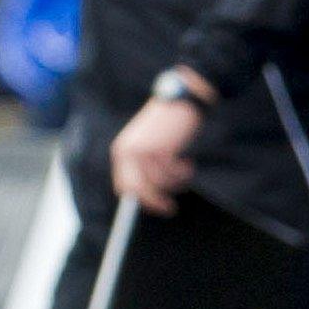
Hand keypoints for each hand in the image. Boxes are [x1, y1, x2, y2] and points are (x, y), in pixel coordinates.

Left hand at [111, 83, 207, 216]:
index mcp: (122, 150)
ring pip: (161, 183)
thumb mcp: (147, 143)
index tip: (153, 207)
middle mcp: (129, 152)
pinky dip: (182, 172)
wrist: (182, 100)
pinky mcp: (161, 150)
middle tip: (169, 208)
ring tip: (184, 168)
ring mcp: (144, 151)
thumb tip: (148, 195)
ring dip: (175, 181)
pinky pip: (173, 174)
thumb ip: (143, 165)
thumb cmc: (167, 123)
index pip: (124, 185)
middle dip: (155, 202)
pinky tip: (187, 161)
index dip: (139, 200)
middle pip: (139, 191)